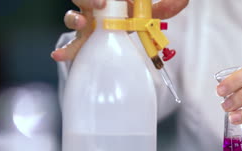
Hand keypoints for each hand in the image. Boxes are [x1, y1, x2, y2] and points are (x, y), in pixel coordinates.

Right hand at [51, 0, 188, 60]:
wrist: (125, 21)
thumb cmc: (132, 11)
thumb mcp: (148, 8)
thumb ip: (163, 5)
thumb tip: (182, 2)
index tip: (105, 1)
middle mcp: (93, 7)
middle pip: (80, 0)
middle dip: (86, 2)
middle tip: (99, 6)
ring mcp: (87, 24)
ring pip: (72, 18)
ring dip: (74, 20)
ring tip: (81, 25)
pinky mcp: (85, 41)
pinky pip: (73, 43)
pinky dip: (66, 49)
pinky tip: (58, 55)